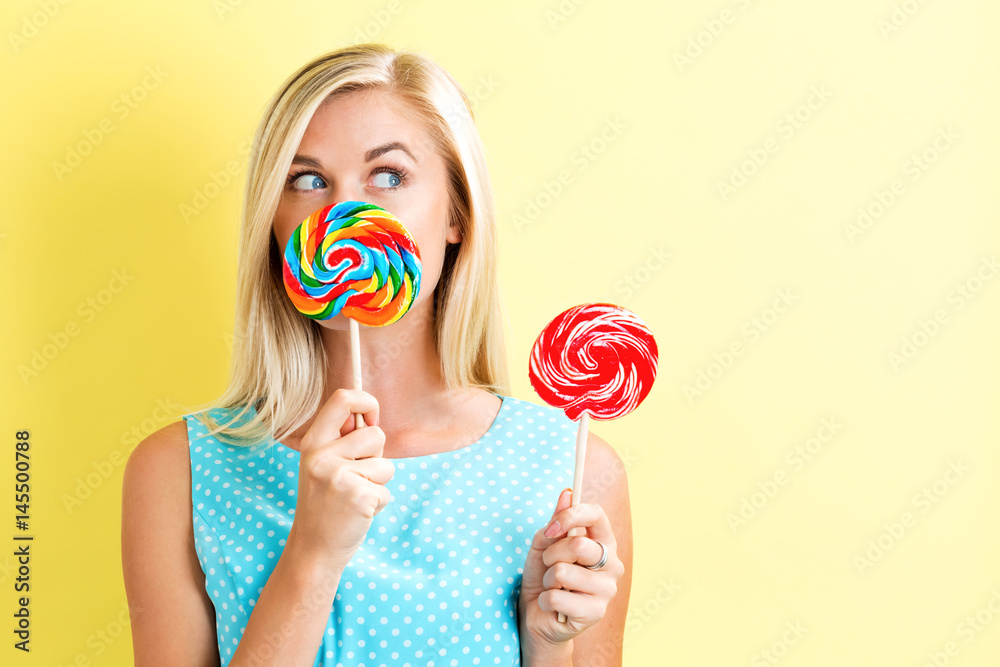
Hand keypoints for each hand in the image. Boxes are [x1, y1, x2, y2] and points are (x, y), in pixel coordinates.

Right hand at [285, 388, 394, 570]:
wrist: (314, 549)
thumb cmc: (326, 504)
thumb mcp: (322, 465)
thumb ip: (342, 440)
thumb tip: (370, 415)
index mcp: (313, 443)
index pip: (343, 399)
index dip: (366, 402)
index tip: (372, 419)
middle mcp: (322, 456)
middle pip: (376, 434)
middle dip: (377, 457)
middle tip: (355, 478)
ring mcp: (339, 476)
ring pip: (386, 465)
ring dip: (379, 483)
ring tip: (354, 497)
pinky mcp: (359, 496)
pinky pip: (387, 490)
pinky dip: (379, 503)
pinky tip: (358, 512)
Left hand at [518, 488, 623, 647]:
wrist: (538, 613)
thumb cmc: (543, 575)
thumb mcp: (543, 545)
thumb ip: (555, 522)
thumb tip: (566, 494)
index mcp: (603, 542)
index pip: (597, 515)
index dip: (571, 515)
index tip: (551, 528)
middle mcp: (612, 564)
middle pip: (579, 545)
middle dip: (551, 555)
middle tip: (549, 566)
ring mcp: (607, 590)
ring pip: (563, 572)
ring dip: (548, 580)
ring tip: (554, 587)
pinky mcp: (596, 613)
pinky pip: (557, 597)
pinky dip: (546, 600)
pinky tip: (554, 606)